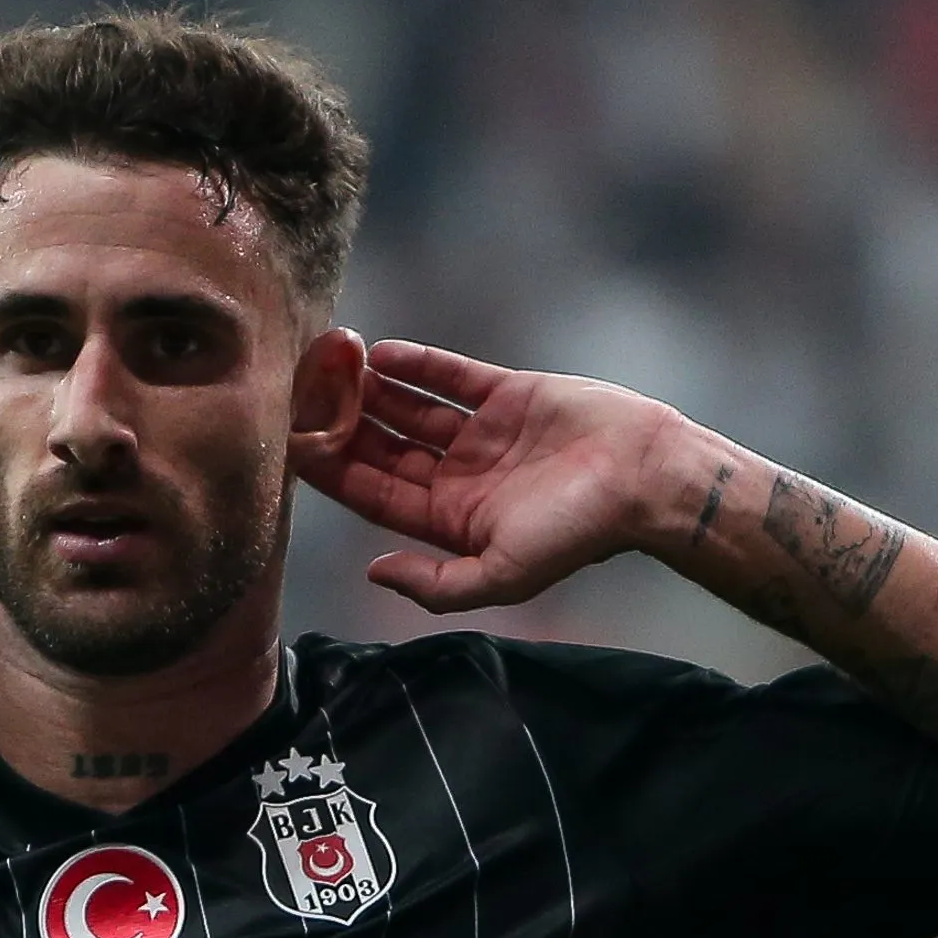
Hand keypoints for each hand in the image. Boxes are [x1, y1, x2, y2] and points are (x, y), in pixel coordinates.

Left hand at [301, 339, 687, 612]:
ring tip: (330, 367)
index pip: (374, 493)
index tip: (292, 444)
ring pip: (409, 408)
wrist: (646, 477)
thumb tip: (374, 573)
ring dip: (370, 391)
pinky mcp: (507, 394)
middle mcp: (459, 477)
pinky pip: (450, 376)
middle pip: (383, 448)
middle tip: (299, 396)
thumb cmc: (578, 533)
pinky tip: (377, 353)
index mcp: (451, 521)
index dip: (333, 471)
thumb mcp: (501, 575)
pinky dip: (417, 364)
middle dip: (341, 425)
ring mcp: (482, 434)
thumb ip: (435, 585)